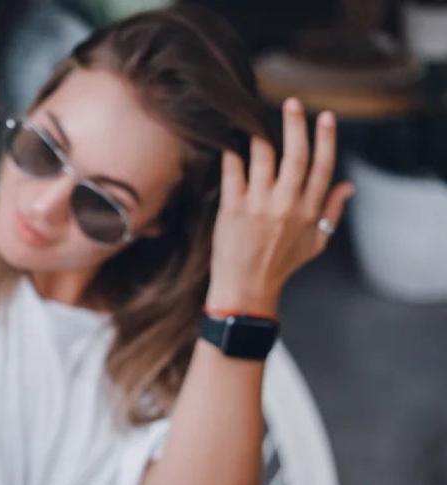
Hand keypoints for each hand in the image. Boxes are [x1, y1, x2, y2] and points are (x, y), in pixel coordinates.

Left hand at [207, 98, 354, 315]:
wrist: (247, 289)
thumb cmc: (280, 266)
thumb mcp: (315, 242)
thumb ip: (332, 211)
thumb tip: (348, 185)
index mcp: (310, 211)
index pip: (323, 167)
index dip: (326, 139)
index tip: (325, 117)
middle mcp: (288, 205)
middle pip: (296, 156)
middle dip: (295, 126)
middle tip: (291, 103)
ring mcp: (260, 205)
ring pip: (264, 158)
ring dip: (260, 134)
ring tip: (254, 116)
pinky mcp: (234, 208)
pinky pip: (233, 172)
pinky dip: (232, 152)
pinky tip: (229, 137)